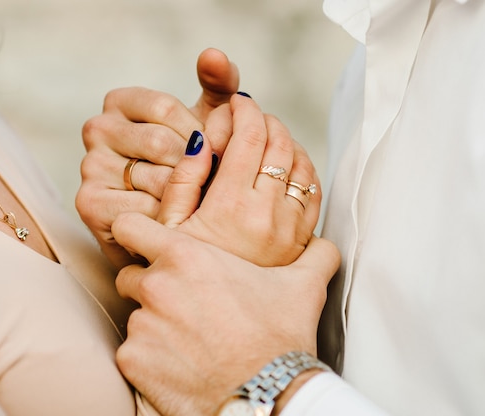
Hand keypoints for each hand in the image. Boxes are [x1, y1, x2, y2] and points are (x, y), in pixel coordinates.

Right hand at [76, 48, 238, 268]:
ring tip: (201, 202)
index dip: (197, 133)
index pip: (164, 107)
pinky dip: (168, 217)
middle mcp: (97, 128)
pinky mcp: (88, 203)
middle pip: (160, 143)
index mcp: (120, 101)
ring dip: (186, 195)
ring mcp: (89, 165)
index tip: (213, 152)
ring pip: (154, 177)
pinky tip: (177, 219)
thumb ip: (216, 86)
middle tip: (214, 183)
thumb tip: (213, 53)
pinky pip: (143, 208)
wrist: (170, 222)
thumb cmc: (190, 165)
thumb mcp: (206, 122)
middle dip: (195, 167)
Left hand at [112, 212, 340, 415]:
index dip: (135, 234)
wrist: (267, 395)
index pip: (130, 227)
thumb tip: (324, 245)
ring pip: (135, 316)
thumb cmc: (279, 341)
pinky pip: (133, 352)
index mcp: (187, 257)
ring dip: (154, 325)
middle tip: (180, 304)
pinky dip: (150, 358)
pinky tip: (181, 364)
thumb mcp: (303, 288)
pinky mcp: (134, 361)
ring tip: (190, 340)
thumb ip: (313, 255)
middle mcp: (157, 286)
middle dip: (149, 287)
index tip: (145, 246)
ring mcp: (142, 325)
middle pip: (130, 276)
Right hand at [158, 93, 320, 265]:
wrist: (220, 323)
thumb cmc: (187, 272)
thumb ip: (183, 181)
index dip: (244, 110)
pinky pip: (314, 189)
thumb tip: (200, 141)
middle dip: (266, 119)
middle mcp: (266, 213)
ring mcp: (290, 228)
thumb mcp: (170, 228)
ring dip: (286, 139)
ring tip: (265, 136)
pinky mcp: (302, 240)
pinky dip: (303, 166)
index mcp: (230, 205)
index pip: (249, 135)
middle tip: (250, 115)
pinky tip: (284, 165)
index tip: (235, 104)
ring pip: (302, 161)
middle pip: (280, 142)